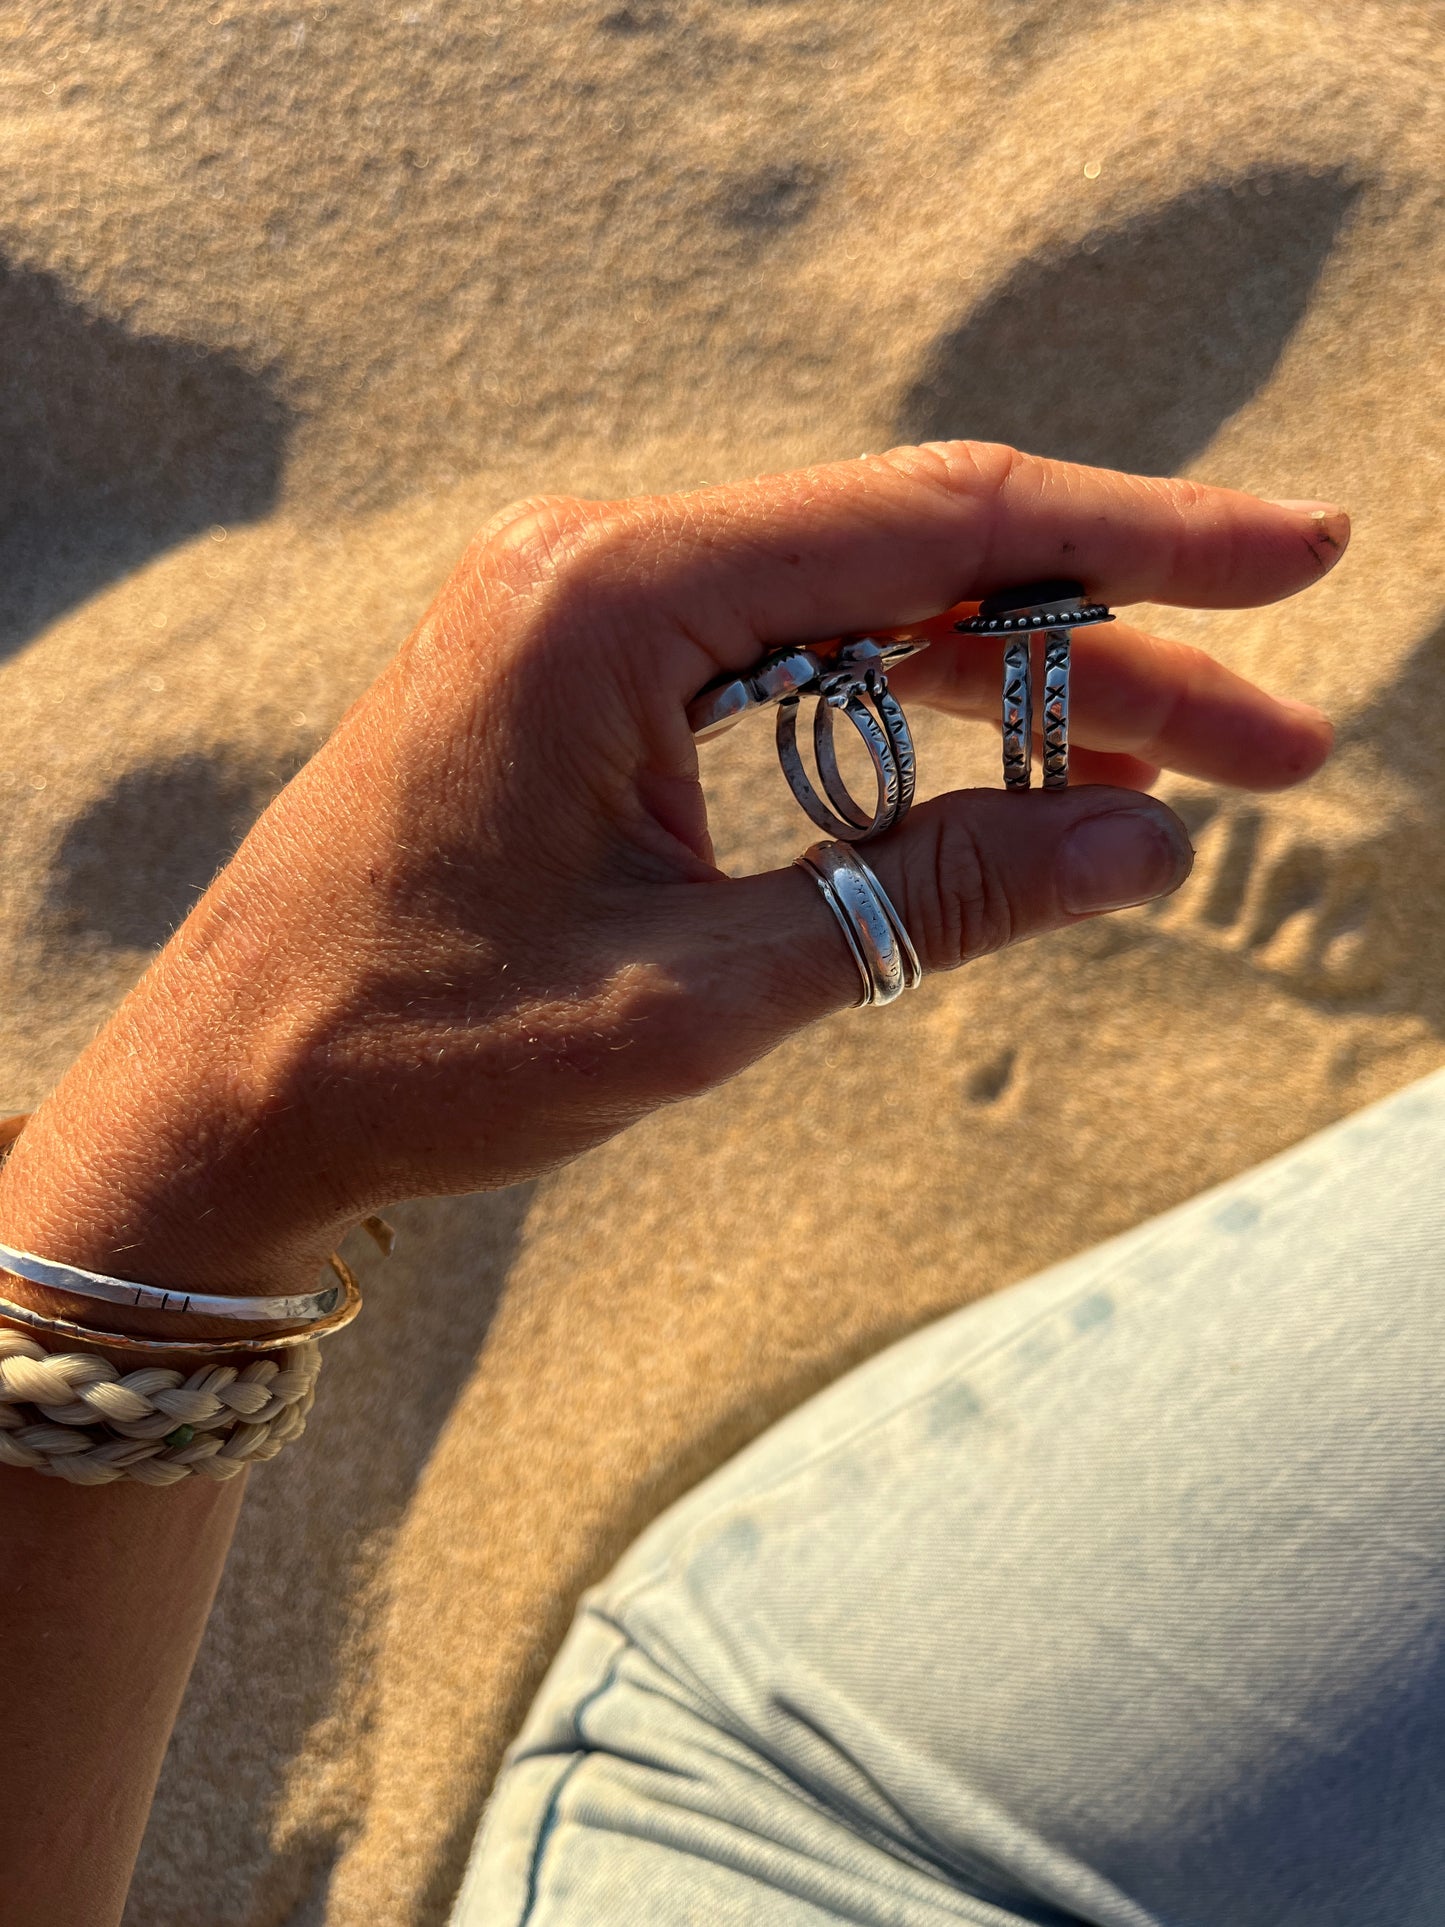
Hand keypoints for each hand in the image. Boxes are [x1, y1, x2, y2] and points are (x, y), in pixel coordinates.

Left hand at [0, 444, 1344, 1312]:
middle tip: (1270, 742)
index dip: (1138, 542)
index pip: (932, 528)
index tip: (1295, 562)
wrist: (230, 1099)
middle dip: (1103, 652)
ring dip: (1012, 691)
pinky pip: (781, 669)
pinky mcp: (579, 678)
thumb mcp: (701, 996)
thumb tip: (1146, 843)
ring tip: (1169, 771)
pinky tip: (1005, 774)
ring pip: (858, 622)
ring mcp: (581, 614)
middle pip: (914, 572)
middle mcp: (595, 566)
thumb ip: (930, 901)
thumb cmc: (420, 1053)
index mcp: (608, 602)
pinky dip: (900, 724)